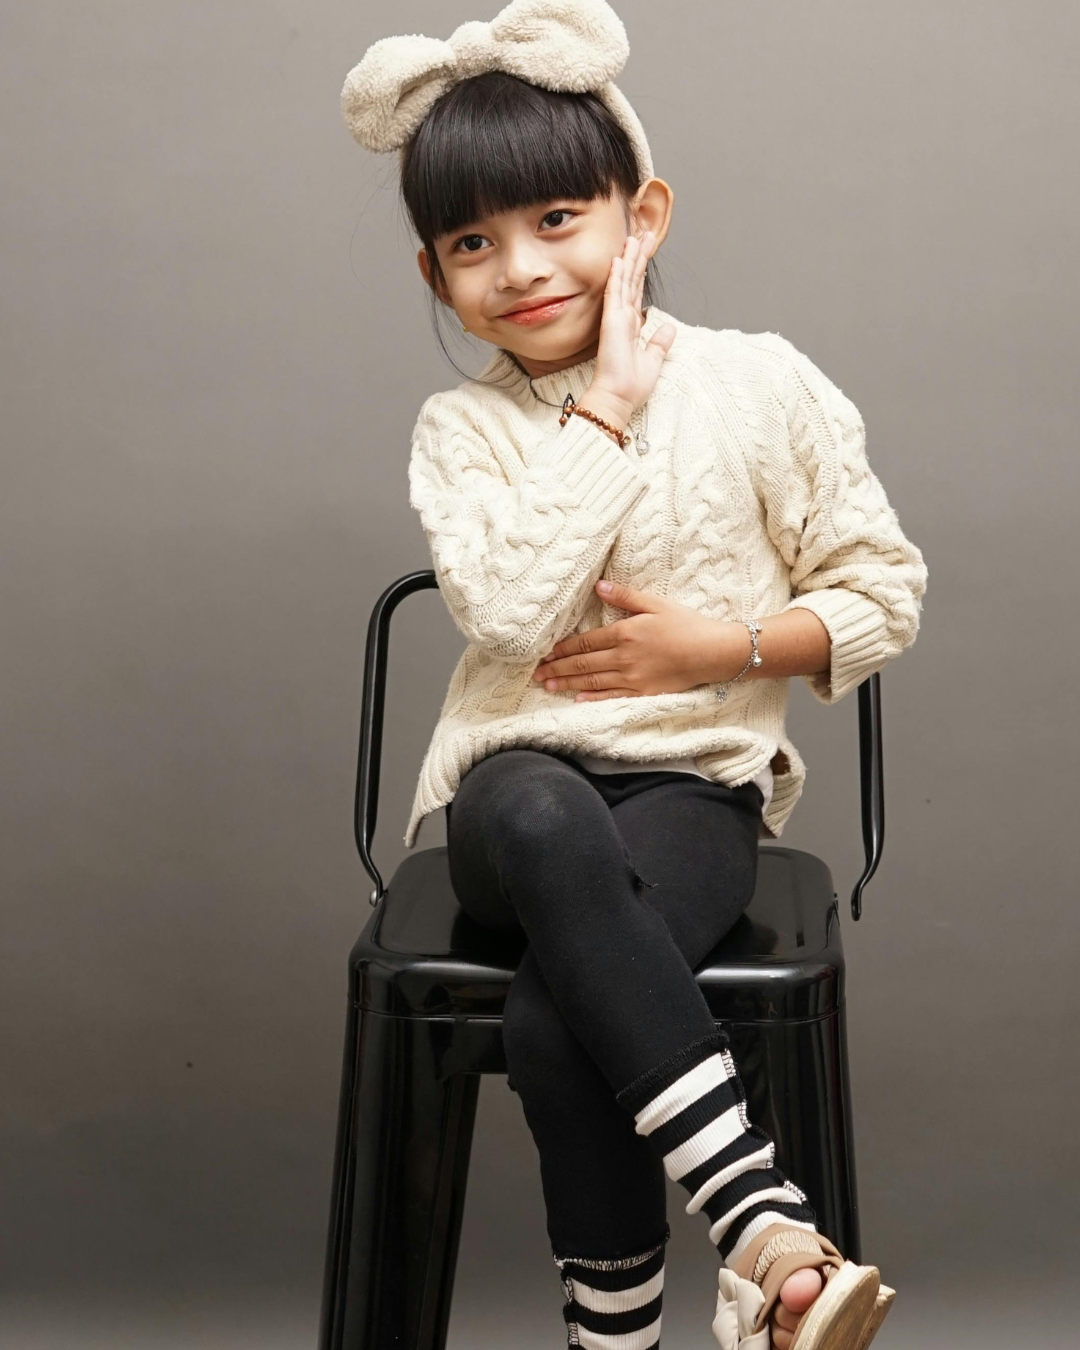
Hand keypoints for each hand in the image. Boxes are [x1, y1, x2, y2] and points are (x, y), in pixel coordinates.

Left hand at [530, 579, 753, 699]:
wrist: (713, 652)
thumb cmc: (686, 624)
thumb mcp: (655, 603)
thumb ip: (625, 596)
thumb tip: (598, 586)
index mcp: (625, 633)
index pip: (585, 642)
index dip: (562, 649)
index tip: (545, 653)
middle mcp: (624, 657)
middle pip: (583, 664)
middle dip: (557, 668)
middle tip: (536, 674)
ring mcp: (633, 678)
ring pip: (592, 682)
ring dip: (567, 684)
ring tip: (548, 686)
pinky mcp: (643, 692)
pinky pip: (612, 697)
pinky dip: (592, 699)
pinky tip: (577, 700)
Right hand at [582, 231, 676, 425]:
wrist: (617, 398)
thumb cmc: (630, 385)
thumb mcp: (653, 360)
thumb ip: (659, 342)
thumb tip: (669, 327)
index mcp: (629, 326)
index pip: (636, 292)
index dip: (641, 271)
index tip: (645, 253)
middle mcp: (621, 318)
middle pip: (631, 281)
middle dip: (638, 257)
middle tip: (644, 234)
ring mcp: (615, 318)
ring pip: (624, 281)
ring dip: (630, 259)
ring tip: (635, 237)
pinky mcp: (612, 322)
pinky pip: (615, 293)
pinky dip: (617, 276)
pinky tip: (619, 259)